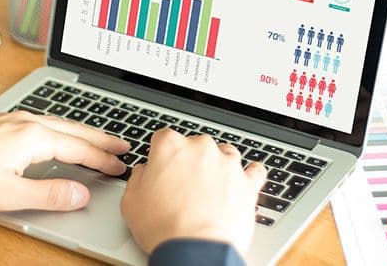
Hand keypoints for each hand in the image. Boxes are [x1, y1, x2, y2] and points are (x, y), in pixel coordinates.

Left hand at [0, 112, 129, 211]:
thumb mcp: (9, 194)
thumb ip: (49, 194)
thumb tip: (80, 193)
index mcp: (32, 137)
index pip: (79, 148)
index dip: (102, 159)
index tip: (121, 167)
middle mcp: (25, 122)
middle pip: (73, 130)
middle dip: (100, 138)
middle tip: (123, 144)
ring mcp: (12, 119)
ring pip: (58, 123)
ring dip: (82, 131)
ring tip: (98, 138)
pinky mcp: (0, 122)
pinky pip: (42, 121)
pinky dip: (62, 128)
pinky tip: (58, 133)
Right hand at [120, 129, 267, 254]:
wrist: (195, 250)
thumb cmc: (162, 227)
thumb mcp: (131, 201)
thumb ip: (138, 178)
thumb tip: (143, 172)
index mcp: (170, 146)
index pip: (164, 137)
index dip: (161, 155)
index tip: (161, 168)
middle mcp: (201, 148)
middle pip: (195, 145)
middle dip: (190, 161)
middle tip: (183, 186)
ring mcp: (227, 163)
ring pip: (225, 154)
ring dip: (218, 166)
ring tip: (211, 187)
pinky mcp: (248, 182)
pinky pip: (255, 171)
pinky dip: (249, 175)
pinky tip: (243, 181)